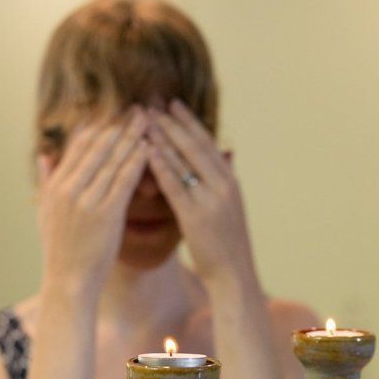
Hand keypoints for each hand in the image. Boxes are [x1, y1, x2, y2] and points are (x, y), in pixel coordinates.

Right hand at [38, 107, 147, 298]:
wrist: (67, 283)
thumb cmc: (59, 252)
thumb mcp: (45, 214)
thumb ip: (46, 182)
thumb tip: (45, 156)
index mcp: (56, 186)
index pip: (79, 145)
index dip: (101, 126)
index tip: (118, 112)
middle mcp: (69, 188)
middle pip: (97, 145)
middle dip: (120, 124)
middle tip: (139, 108)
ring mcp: (87, 200)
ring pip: (113, 159)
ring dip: (133, 136)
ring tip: (149, 120)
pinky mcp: (106, 214)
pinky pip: (124, 180)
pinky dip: (137, 161)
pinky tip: (150, 147)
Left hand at [147, 100, 256, 289]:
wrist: (234, 275)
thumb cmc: (227, 245)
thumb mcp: (230, 208)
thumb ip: (223, 182)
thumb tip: (224, 157)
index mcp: (230, 182)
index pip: (207, 143)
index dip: (189, 122)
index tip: (172, 104)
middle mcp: (223, 185)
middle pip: (194, 146)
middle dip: (172, 123)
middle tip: (152, 103)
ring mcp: (211, 200)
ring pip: (184, 161)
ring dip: (163, 138)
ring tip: (143, 120)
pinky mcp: (196, 217)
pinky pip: (176, 186)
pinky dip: (161, 166)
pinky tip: (147, 152)